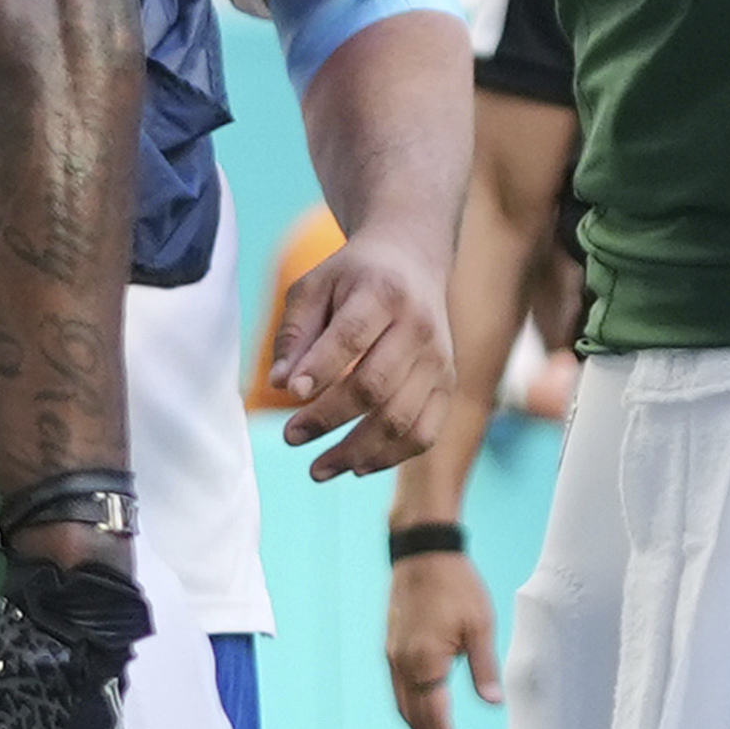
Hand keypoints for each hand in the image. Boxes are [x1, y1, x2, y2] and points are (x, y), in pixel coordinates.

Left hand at [267, 236, 450, 481]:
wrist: (413, 259)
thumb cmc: (353, 277)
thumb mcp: (315, 286)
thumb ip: (295, 332)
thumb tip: (281, 383)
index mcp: (383, 293)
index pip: (351, 336)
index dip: (321, 369)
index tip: (290, 394)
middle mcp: (418, 327)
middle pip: (375, 385)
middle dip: (329, 418)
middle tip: (290, 436)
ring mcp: (438, 359)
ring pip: (401, 419)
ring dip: (356, 451)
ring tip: (317, 469)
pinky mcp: (448, 384)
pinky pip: (425, 433)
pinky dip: (391, 457)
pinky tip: (357, 467)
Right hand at [383, 542, 500, 728]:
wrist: (420, 550)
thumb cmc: (455, 584)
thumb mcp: (479, 625)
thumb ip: (484, 668)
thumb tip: (492, 704)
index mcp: (425, 664)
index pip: (435, 719)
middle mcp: (402, 665)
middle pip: (414, 720)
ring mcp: (392, 656)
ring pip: (402, 707)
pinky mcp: (390, 646)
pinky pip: (397, 689)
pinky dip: (410, 710)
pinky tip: (422, 714)